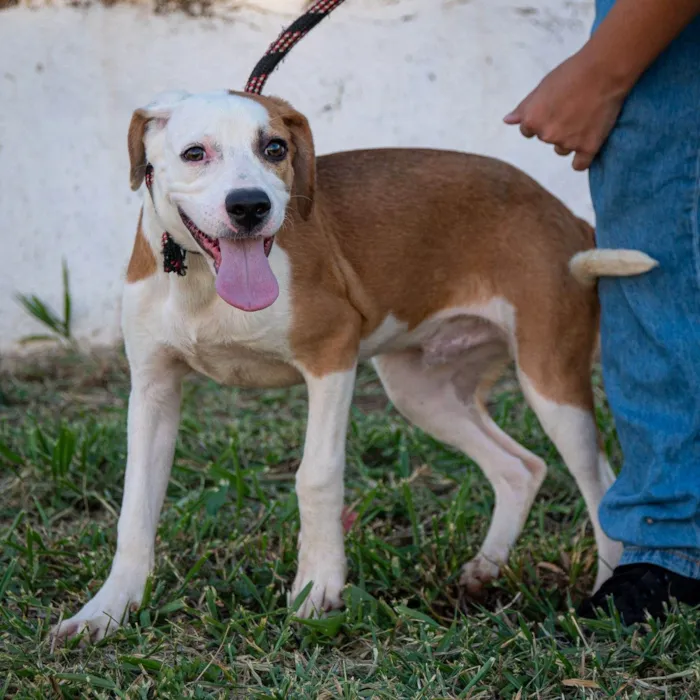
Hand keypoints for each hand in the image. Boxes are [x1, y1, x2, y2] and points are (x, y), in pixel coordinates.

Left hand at [504, 49, 628, 170]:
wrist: (604, 70)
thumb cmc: (571, 73)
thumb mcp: (541, 87)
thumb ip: (523, 108)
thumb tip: (507, 121)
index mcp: (532, 120)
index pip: (528, 131)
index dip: (542, 118)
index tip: (556, 107)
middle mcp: (547, 134)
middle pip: (546, 139)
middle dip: (556, 127)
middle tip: (573, 108)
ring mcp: (567, 143)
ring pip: (562, 150)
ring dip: (569, 140)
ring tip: (584, 118)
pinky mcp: (588, 147)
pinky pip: (579, 165)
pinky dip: (581, 159)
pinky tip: (586, 146)